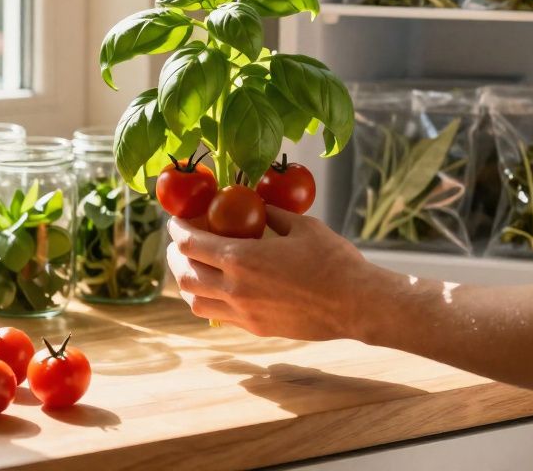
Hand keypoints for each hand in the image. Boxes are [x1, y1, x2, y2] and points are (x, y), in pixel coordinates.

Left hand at [165, 207, 381, 340]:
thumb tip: (253, 204)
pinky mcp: (255, 329)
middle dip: (176, 256)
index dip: (178, 230)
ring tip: (192, 268)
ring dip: (186, 282)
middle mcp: (235, 289)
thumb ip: (270, 214)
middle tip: (179, 244)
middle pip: (185, 274)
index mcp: (242, 259)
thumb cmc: (333, 260)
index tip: (176, 221)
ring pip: (195, 302)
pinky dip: (208, 300)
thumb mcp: (301, 226)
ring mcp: (243, 313)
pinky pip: (218, 315)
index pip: (191, 244)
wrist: (356, 304)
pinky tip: (218, 288)